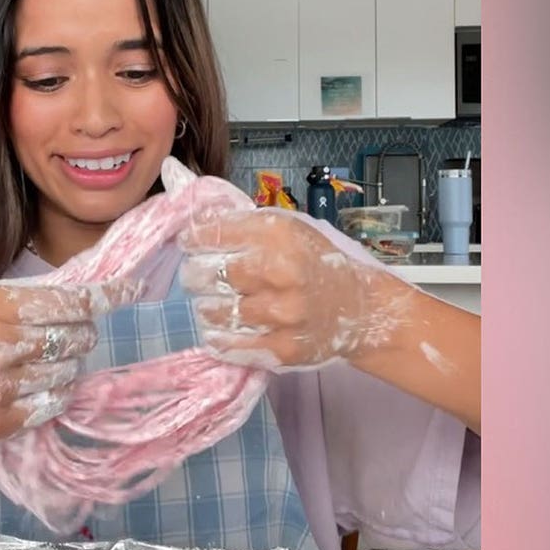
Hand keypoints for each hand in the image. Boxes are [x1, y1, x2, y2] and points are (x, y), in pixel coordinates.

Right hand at [0, 278, 142, 468]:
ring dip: (64, 369)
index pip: (69, 300)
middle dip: (79, 337)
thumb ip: (15, 302)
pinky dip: (50, 397)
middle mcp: (3, 342)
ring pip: (67, 375)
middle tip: (66, 338)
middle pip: (76, 338)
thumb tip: (71, 297)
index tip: (130, 292)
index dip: (106, 297)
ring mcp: (2, 386)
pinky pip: (49, 407)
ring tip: (38, 366)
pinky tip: (31, 390)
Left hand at [177, 208, 414, 370]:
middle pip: (205, 274)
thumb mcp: (288, 229)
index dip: (192, 239)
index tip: (189, 244)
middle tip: (203, 277)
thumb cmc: (317, 263)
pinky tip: (226, 328)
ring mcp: (281, 313)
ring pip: (212, 311)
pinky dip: (219, 337)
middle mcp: (279, 271)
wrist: (361, 310)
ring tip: (222, 302)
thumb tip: (188, 201)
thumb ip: (242, 221)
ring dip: (208, 307)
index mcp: (278, 234)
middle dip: (197, 275)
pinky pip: (227, 344)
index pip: (211, 233)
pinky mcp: (281, 348)